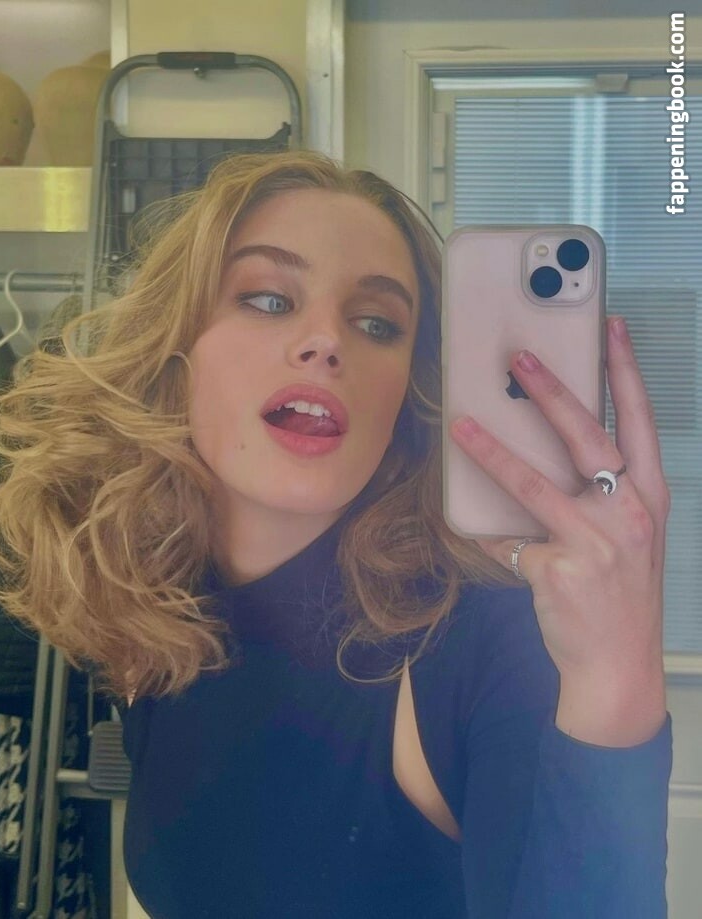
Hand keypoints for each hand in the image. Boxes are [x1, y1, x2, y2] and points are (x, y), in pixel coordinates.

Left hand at [449, 316, 670, 746]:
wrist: (618, 665)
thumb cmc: (621, 594)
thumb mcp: (625, 536)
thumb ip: (598, 494)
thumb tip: (543, 452)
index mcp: (648, 496)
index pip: (640, 420)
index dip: (626, 371)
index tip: (612, 327)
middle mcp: (628, 512)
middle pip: (586, 436)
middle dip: (551, 390)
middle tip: (520, 356)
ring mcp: (594, 541)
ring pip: (534, 482)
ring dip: (493, 450)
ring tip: (462, 424)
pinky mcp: (559, 568)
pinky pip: (507, 540)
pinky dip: (488, 536)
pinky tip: (472, 531)